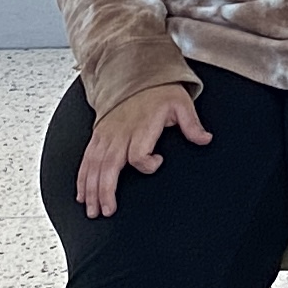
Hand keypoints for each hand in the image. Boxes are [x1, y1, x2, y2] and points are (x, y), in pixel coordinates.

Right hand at [75, 82, 208, 217]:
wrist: (137, 75)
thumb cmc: (160, 92)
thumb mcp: (181, 104)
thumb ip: (192, 124)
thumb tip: (205, 139)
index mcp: (142, 126)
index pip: (138, 153)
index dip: (147, 163)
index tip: (158, 162)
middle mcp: (120, 133)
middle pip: (109, 166)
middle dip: (105, 191)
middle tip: (106, 211)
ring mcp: (107, 135)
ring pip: (94, 166)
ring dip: (91, 189)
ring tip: (92, 210)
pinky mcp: (98, 135)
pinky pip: (87, 159)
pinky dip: (82, 177)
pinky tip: (81, 194)